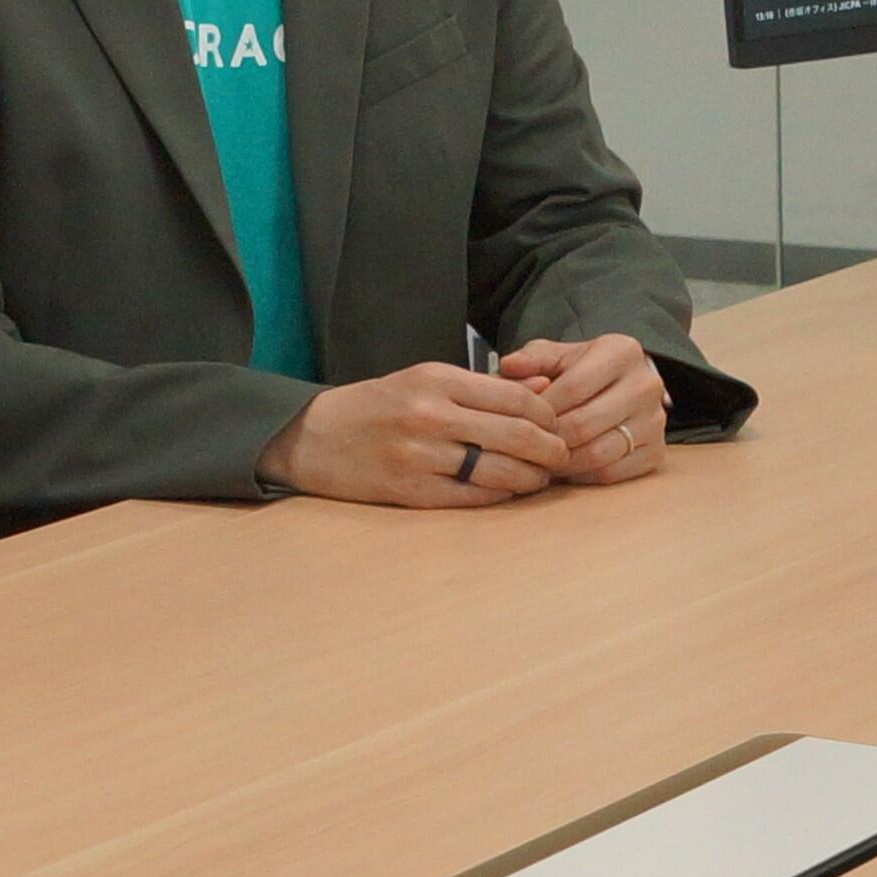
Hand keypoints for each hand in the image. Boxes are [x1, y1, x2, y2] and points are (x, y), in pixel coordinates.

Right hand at [258, 362, 563, 507]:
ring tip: (540, 477)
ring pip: (501, 471)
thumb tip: (544, 388)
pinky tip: (509, 491)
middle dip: (552, 449)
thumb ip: (483, 386)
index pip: (517, 397)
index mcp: (436, 379)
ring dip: (532, 477)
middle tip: (562, 456)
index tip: (557, 424)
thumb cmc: (375, 406)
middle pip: (518, 434)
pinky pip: (473, 497)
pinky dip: (500, 496)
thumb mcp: (425, 380)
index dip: (548, 415)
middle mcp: (430, 414)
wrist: (313, 437)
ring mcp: (420, 456)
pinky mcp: (411, 491)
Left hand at [492, 334, 671, 485]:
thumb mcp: (559, 355)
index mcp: (623, 352)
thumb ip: (532, 358)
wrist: (624, 385)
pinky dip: (582, 475)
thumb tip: (508, 368)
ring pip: (598, 454)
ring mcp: (655, 421)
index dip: (541, 409)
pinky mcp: (656, 452)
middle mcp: (646, 385)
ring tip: (542, 457)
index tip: (520, 419)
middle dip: (549, 439)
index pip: (572, 388)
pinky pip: (611, 474)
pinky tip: (567, 466)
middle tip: (526, 445)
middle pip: (584, 425)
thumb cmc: (585, 370)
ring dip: (562, 461)